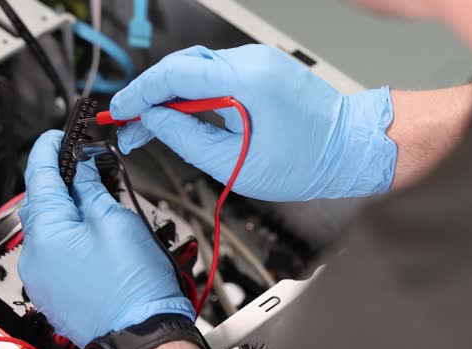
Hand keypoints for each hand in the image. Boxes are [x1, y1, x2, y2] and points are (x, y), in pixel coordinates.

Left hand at [17, 131, 194, 346]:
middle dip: (59, 183)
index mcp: (46, 233)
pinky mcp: (52, 295)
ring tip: (97, 207)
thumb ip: (91, 190)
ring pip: (48, 231)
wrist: (141, 337)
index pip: (38, 175)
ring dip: (66, 213)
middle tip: (85, 169)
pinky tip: (93, 239)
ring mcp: (40, 279)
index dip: (48, 149)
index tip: (56, 137)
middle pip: (40, 204)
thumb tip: (81, 170)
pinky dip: (68, 240)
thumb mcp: (116, 222)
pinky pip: (54, 256)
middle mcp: (34, 258)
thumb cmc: (134, 289)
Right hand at [111, 44, 397, 200]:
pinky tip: (183, 118)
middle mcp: (251, 62)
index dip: (139, 94)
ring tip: (151, 129)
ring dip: (171, 97)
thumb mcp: (236, 164)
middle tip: (131, 128)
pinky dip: (195, 95)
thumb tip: (154, 123)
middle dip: (150, 97)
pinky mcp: (263, 71)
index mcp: (245, 81)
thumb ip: (188, 140)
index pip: (174, 75)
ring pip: (198, 71)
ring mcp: (258, 62)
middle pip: (182, 68)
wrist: (352, 148)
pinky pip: (217, 77)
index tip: (120, 113)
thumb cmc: (307, 160)